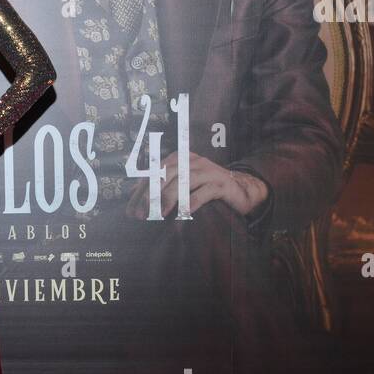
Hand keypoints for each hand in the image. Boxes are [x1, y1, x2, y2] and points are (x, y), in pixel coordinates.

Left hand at [126, 151, 268, 218]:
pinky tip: (183, 214)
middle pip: (166, 175)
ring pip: (183, 182)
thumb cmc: (206, 187)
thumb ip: (160, 184)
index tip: (131, 209)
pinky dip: (192, 202)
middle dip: (151, 195)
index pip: (155, 172)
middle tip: (142, 213)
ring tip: (159, 214)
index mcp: (180, 158)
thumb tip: (133, 192)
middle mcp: (193, 161)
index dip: (141, 191)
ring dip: (169, 199)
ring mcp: (208, 171)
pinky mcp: (221, 184)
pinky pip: (203, 192)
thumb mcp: (182, 183)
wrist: (241, 189)